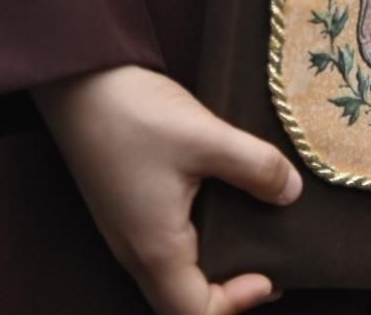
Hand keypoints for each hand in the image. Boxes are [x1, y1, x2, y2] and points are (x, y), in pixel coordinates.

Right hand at [35, 65, 302, 314]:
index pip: (191, 314)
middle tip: (268, 265)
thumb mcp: (206, 138)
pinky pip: (162, 249)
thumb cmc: (135, 114)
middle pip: (180, 302)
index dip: (234, 306)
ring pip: (171, 277)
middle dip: (227, 296)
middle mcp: (134, 250)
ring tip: (252, 242)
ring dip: (211, 272)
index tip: (269, 276)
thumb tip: (292, 193)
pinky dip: (197, 248)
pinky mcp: (126, 209)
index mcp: (153, 247)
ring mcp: (126, 231)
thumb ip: (256, 167)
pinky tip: (222, 212)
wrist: (77, 80)